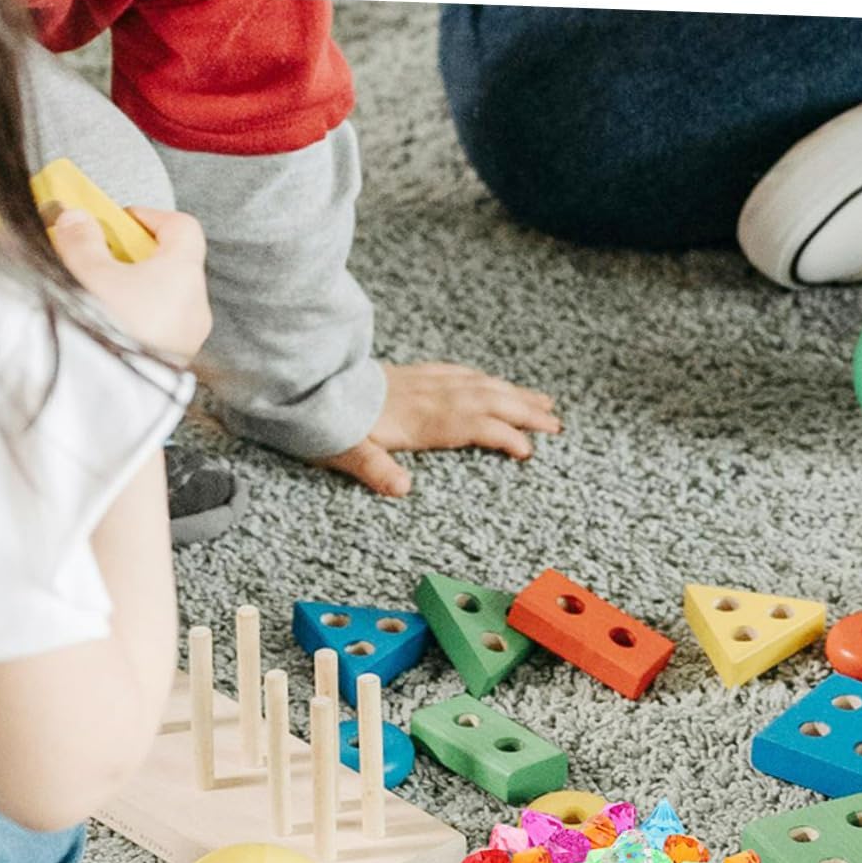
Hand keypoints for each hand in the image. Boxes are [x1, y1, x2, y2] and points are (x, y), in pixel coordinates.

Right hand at [49, 206, 211, 362]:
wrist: (113, 393)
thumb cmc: (107, 327)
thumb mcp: (86, 272)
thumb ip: (81, 240)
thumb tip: (77, 219)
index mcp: (184, 274)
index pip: (183, 228)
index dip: (151, 217)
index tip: (120, 221)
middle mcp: (197, 304)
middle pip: (174, 263)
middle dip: (136, 255)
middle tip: (102, 258)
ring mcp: (191, 336)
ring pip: (167, 297)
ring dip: (135, 288)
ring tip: (99, 293)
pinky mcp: (179, 360)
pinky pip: (163, 326)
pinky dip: (140, 316)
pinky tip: (110, 323)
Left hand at [318, 362, 560, 494]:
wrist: (305, 383)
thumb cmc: (325, 425)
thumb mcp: (345, 453)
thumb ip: (374, 470)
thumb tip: (401, 489)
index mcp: (419, 420)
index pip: (474, 425)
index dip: (504, 435)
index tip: (529, 451)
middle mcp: (428, 397)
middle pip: (488, 400)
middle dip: (525, 411)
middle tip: (557, 423)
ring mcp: (422, 383)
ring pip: (479, 384)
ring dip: (512, 392)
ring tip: (542, 401)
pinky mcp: (412, 374)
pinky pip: (459, 373)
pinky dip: (483, 379)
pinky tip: (491, 382)